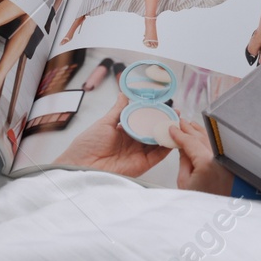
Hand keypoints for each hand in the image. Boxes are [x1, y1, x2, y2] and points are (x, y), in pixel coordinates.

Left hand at [56, 91, 172, 177]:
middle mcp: (133, 142)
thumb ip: (118, 110)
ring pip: (158, 141)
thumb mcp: (104, 123)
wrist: (82, 166)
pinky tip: (173, 136)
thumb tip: (124, 94)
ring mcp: (138, 153)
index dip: (153, 113)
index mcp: (124, 132)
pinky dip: (167, 146)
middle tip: (176, 112)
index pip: (143, 120)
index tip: (164, 104)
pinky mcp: (143, 163)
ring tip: (178, 121)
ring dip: (168, 132)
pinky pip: (159, 154)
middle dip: (165, 121)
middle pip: (153, 130)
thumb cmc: (87, 145)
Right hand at [171, 119, 234, 194]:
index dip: (179, 133)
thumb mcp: (183, 181)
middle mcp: (219, 158)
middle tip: (179, 122)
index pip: (190, 141)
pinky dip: (207, 139)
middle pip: (202, 137)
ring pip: (211, 139)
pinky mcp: (228, 163)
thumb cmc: (200, 201)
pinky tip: (201, 136)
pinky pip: (216, 146)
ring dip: (199, 131)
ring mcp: (225, 160)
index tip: (172, 128)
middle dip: (189, 128)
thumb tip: (182, 146)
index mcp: (207, 162)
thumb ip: (183, 160)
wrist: (216, 213)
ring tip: (189, 125)